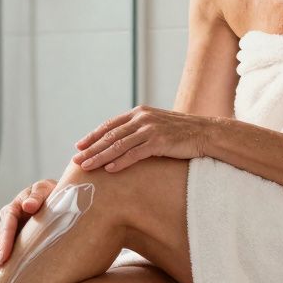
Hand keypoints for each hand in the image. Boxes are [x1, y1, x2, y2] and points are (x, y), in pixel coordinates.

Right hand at [0, 179, 57, 279]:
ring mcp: (11, 230)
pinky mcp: (16, 239)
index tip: (3, 258)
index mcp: (15, 207)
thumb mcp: (45, 189)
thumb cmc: (52, 192)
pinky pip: (3, 251)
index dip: (4, 242)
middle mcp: (9, 219)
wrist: (59, 196)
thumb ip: (37, 196)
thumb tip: (28, 206)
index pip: (7, 226)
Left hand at [72, 105, 210, 171]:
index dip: (93, 136)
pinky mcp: (159, 141)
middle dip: (91, 148)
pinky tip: (109, 169)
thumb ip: (140, 130)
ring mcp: (150, 129)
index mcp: (139, 112)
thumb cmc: (182, 133)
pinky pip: (134, 153)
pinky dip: (120, 161)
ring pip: (118, 145)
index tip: (79, 147)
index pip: (110, 125)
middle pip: (110, 135)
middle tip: (75, 160)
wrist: (206, 133)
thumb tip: (123, 142)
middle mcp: (142, 118)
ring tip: (86, 167)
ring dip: (99, 157)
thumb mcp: (157, 126)